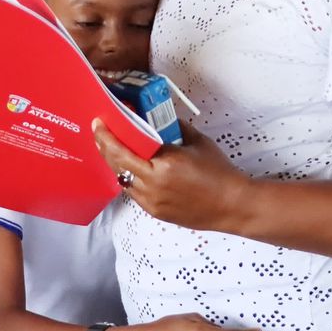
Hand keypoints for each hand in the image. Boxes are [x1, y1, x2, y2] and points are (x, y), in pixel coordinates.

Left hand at [92, 119, 252, 231]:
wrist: (233, 205)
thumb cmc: (220, 173)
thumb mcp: (197, 142)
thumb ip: (176, 128)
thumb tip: (161, 118)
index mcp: (163, 164)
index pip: (123, 149)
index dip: (107, 137)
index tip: (98, 124)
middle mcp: (153, 185)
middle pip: (117, 165)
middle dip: (105, 148)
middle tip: (100, 134)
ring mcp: (153, 202)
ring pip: (123, 181)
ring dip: (115, 164)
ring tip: (113, 150)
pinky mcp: (156, 213)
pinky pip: (134, 193)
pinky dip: (129, 179)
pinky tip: (130, 169)